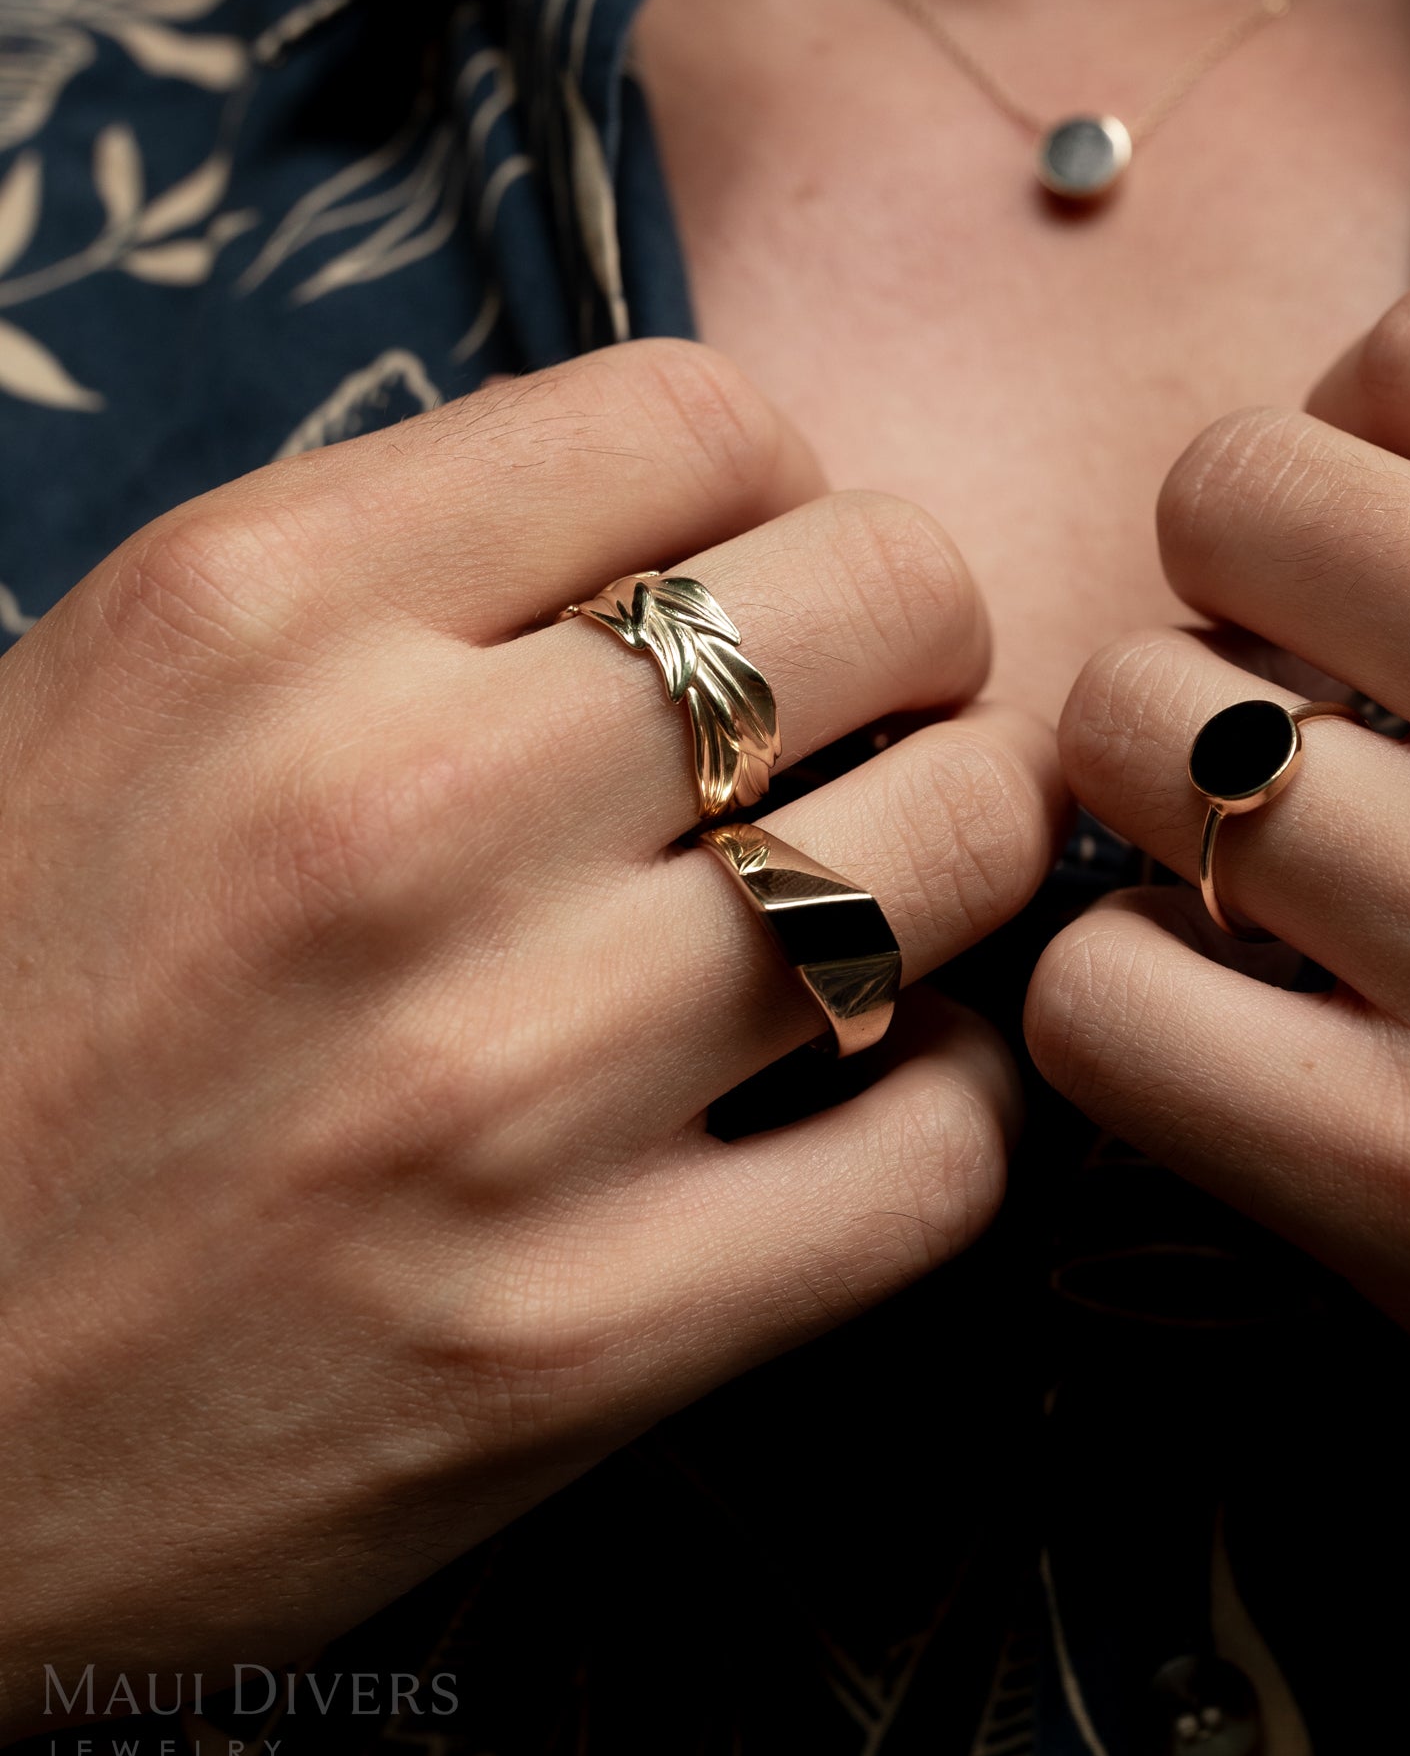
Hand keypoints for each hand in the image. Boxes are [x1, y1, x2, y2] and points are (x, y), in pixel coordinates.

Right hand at [0, 340, 1061, 1740]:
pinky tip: (882, 1099)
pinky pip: (946, 1153)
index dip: (786, 494)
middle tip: (869, 734)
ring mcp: (498, 1089)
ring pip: (962, 848)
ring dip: (966, 856)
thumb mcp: (131, 708)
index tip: (765, 589)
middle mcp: (392, 820)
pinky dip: (963, 1105)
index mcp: (259, 616)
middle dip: (924, 650)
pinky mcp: (576, 1337)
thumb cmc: (4, 1030)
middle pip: (887, 595)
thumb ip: (408, 589)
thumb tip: (714, 550)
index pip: (705, 417)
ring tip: (886, 902)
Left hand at [1028, 269, 1409, 1674]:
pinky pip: (1102, 1005)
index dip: (1363, 440)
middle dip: (1230, 588)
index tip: (1383, 552)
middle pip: (1230, 493)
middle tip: (1297, 700)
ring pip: (1126, 730)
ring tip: (1259, 868)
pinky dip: (1122, 1003)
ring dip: (1159, 791)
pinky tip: (1221, 1029)